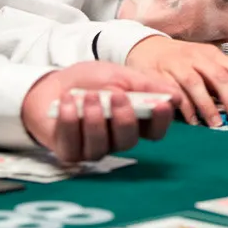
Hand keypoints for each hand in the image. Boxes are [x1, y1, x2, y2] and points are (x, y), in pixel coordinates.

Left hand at [20, 61, 177, 163]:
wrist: (51, 83)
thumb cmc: (89, 80)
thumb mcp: (119, 75)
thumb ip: (145, 86)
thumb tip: (175, 97)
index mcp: (133, 121)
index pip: (154, 131)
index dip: (160, 121)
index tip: (160, 104)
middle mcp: (115, 139)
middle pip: (128, 142)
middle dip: (124, 119)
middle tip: (116, 95)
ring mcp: (92, 148)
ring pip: (101, 147)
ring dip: (95, 119)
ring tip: (88, 96)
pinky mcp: (69, 152)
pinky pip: (74, 147)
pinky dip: (70, 122)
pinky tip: (66, 103)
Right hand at [125, 36, 227, 127]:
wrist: (147, 48)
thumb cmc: (182, 62)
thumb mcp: (205, 64)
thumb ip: (223, 82)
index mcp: (212, 54)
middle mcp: (197, 56)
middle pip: (219, 77)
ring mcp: (177, 63)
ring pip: (196, 83)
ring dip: (208, 106)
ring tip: (215, 125)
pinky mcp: (159, 73)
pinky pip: (174, 91)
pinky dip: (185, 107)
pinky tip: (192, 120)